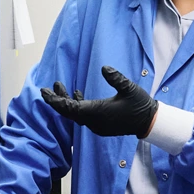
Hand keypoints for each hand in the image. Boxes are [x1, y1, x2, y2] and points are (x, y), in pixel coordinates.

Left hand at [40, 66, 157, 137]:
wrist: (148, 122)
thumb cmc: (140, 104)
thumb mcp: (129, 88)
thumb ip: (116, 78)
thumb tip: (104, 68)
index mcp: (97, 112)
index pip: (70, 108)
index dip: (56, 100)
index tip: (44, 92)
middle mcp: (94, 121)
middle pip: (68, 112)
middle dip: (56, 100)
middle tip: (45, 89)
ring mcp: (96, 125)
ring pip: (75, 114)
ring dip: (66, 101)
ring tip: (59, 85)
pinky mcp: (100, 125)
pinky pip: (83, 116)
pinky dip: (76, 105)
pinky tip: (76, 93)